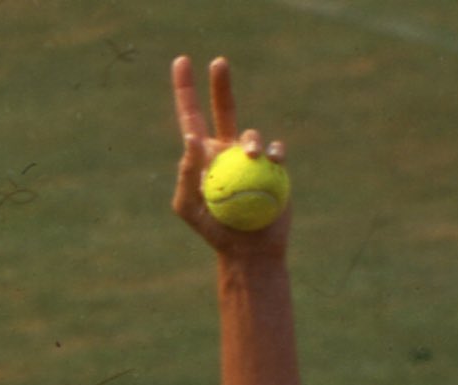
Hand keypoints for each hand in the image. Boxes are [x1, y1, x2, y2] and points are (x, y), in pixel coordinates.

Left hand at [170, 55, 291, 257]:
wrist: (248, 250)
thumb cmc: (213, 231)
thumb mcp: (188, 206)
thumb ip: (186, 172)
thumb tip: (193, 136)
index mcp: (204, 155)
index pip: (191, 116)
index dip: (185, 90)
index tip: (182, 62)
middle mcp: (228, 150)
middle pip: (225, 109)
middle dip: (221, 84)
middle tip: (218, 62)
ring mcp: (253, 158)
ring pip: (252, 135)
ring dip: (251, 142)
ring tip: (251, 155)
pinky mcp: (275, 168)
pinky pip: (275, 152)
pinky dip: (273, 153)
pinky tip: (271, 160)